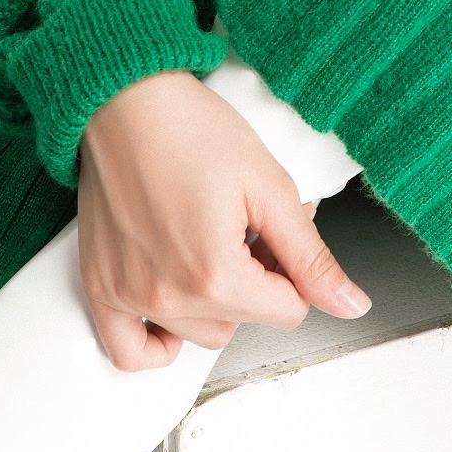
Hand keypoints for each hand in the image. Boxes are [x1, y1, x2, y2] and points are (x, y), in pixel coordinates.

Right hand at [76, 68, 371, 371]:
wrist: (127, 100)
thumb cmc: (190, 129)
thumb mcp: (270, 186)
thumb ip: (312, 257)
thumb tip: (351, 304)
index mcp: (216, 274)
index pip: (288, 311)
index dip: (292, 268)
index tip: (274, 229)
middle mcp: (169, 296)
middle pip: (244, 323)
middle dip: (256, 283)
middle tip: (245, 228)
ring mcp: (129, 297)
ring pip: (198, 335)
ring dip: (214, 302)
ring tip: (208, 243)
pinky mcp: (100, 288)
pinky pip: (128, 351)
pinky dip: (156, 342)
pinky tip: (175, 304)